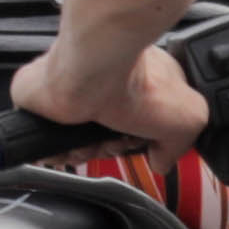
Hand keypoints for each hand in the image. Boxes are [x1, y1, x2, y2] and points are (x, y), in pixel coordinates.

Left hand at [11, 25, 206, 150]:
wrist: (95, 68)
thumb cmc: (137, 79)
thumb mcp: (188, 117)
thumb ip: (178, 145)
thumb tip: (162, 160)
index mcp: (135, 80)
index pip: (132, 123)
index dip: (132, 144)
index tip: (137, 145)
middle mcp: (101, 82)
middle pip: (100, 134)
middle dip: (108, 149)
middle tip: (115, 141)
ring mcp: (70, 89)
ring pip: (73, 139)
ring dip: (84, 152)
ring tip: (92, 142)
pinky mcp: (40, 98)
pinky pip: (43, 138)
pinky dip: (56, 150)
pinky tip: (70, 144)